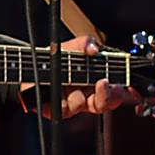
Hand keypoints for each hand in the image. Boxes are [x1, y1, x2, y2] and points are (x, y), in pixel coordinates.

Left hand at [22, 36, 138, 118]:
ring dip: (81, 94)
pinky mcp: (59, 111)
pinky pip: (67, 109)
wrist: (28, 68)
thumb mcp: (70, 46)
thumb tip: (95, 49)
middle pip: (108, 103)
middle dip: (108, 95)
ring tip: (71, 84)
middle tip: (102, 83)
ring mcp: (75, 104)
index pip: (117, 89)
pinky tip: (59, 91)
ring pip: (87, 106)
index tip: (126, 87)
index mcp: (96, 80)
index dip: (125, 91)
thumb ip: (85, 43)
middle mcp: (88, 94)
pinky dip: (64, 100)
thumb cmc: (52, 58)